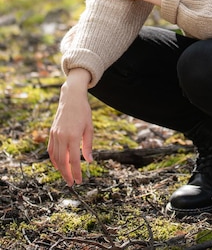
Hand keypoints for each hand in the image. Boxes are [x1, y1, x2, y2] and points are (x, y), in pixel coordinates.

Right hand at [48, 69, 93, 185]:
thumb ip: (88, 145)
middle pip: (62, 161)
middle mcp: (62, 136)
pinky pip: (51, 150)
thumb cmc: (83, 112)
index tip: (79, 181)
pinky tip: (59, 165)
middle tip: (72, 183)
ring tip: (66, 176)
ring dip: (60, 169)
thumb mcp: (89, 128)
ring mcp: (55, 135)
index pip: (74, 160)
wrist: (71, 98)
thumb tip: (89, 161)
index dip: (76, 172)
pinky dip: (53, 160)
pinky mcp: (52, 133)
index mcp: (73, 136)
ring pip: (55, 157)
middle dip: (67, 174)